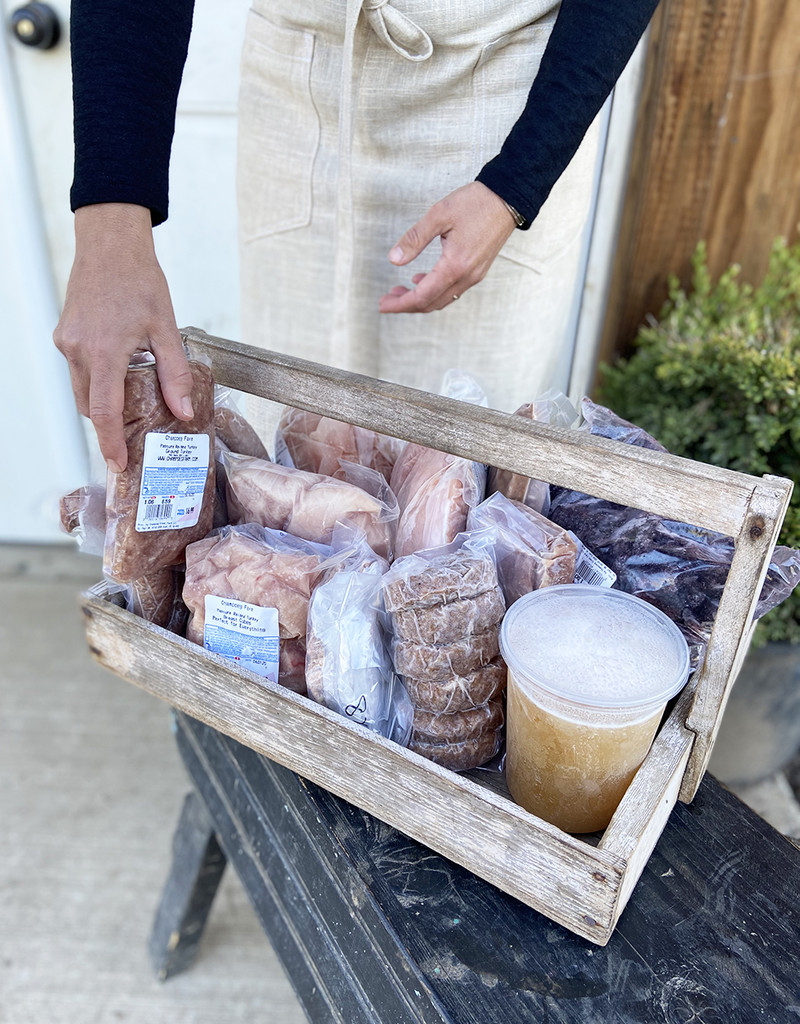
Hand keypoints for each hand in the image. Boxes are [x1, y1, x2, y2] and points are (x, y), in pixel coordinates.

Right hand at [53, 203, 193, 473]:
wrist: (110, 244)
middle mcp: (78, 350)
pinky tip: (121, 371)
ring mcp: (67, 342)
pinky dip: (97, 379)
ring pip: (82, 389)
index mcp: (105, 351)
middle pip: (90, 406)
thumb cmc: (139, 280)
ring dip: (103, 402)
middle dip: (109, 426)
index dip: (111, 442)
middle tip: (134, 440)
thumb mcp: (166, 328)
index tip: (118, 463)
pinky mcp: (64, 335)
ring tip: (132, 405)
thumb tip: (183, 412)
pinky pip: (79, 370)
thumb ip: (175, 373)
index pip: (105, 411)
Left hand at [378, 182, 516, 313]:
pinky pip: (452, 290)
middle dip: (406, 305)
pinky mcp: (478, 270)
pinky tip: (421, 279)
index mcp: (455, 265)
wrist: (508, 198)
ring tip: (400, 290)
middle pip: (431, 303)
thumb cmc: (475, 202)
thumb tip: (393, 260)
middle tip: (386, 299)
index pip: (422, 296)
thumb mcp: (439, 215)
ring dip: (420, 299)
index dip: (400, 304)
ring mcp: (474, 275)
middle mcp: (467, 276)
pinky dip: (434, 291)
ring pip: (442, 299)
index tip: (383, 304)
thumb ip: (415, 239)